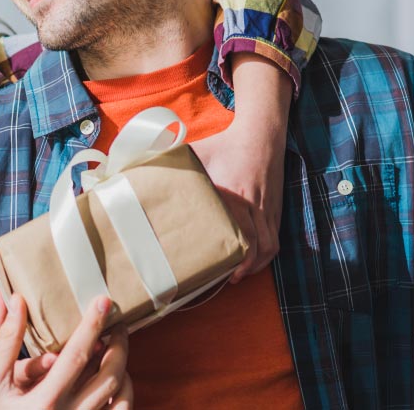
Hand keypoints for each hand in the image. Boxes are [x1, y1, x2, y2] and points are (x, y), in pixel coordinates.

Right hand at [0, 288, 128, 409]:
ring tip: (115, 348)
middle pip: (109, 377)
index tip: (102, 301)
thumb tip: (15, 299)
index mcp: (43, 403)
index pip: (77, 357)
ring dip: (123, 368)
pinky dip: (122, 394)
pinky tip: (114, 378)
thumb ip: (3, 338)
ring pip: (117, 398)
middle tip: (117, 323)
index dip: (92, 326)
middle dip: (120, 345)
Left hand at [191, 56, 290, 281]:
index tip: (223, 271)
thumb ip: (169, 161)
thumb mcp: (196, 152)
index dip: (236, 256)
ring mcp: (268, 207)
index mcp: (235, 194)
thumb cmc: (224, 144)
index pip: (241, 232)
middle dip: (246, 267)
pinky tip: (254, 259)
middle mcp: (254, 205)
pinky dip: (267, 252)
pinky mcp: (276, 207)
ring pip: (270, 244)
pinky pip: (276, 236)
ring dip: (257, 263)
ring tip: (241, 274)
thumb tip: (137, 171)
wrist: (261, 133)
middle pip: (258, 244)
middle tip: (228, 279)